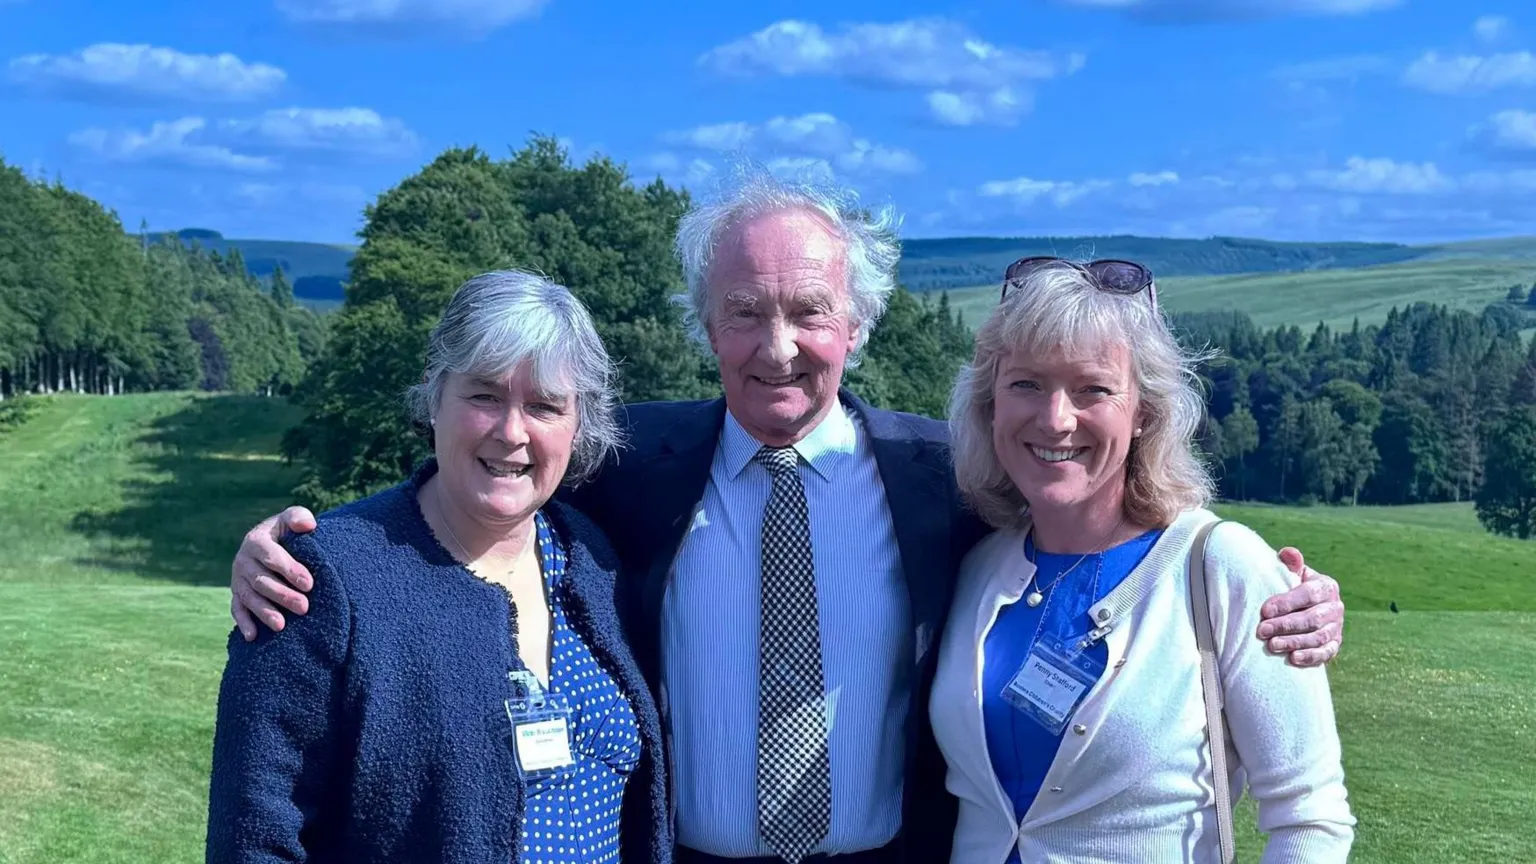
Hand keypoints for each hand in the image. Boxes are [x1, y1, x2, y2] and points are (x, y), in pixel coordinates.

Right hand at [231, 506, 317, 641]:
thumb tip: (308, 525)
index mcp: (256, 541)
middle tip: (304, 607)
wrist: (271, 542)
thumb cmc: (286, 531)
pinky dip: (244, 623)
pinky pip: (237, 609)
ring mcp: (238, 579)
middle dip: (283, 595)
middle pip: (262, 581)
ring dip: (264, 612)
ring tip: (281, 625)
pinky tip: (252, 637)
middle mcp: (243, 561)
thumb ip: (298, 517)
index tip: (309, 584)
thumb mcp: (292, 518)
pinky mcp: (237, 594)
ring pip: (249, 598)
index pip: (272, 557)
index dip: (290, 570)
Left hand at [1256, 547, 1343, 667]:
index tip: (1264, 611)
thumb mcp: (1292, 573)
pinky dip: (1311, 656)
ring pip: (1318, 637)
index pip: (1308, 594)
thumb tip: (1288, 553)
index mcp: (1326, 586)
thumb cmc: (1292, 588)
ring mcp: (1337, 627)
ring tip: (1272, 645)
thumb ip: (1290, 563)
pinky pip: (1326, 652)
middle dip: (1285, 625)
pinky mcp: (1335, 644)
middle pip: (1312, 618)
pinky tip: (1293, 658)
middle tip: (1262, 631)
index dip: (1286, 603)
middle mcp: (1335, 607)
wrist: (1304, 608)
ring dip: (1294, 642)